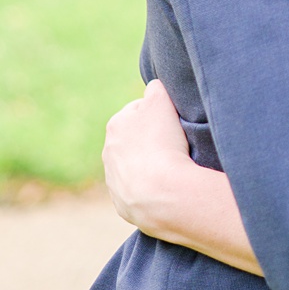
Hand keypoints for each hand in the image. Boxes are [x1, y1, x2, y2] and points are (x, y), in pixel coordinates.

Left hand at [103, 81, 195, 234]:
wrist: (160, 193)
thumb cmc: (161, 143)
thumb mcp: (161, 103)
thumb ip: (156, 89)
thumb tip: (153, 87)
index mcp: (116, 124)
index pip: (139, 109)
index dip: (160, 112)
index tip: (175, 120)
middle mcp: (109, 151)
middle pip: (136, 138)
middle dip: (153, 139)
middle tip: (177, 143)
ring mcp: (114, 179)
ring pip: (136, 164)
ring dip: (152, 163)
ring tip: (174, 167)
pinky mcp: (122, 202)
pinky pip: (140, 188)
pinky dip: (152, 186)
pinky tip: (167, 185)